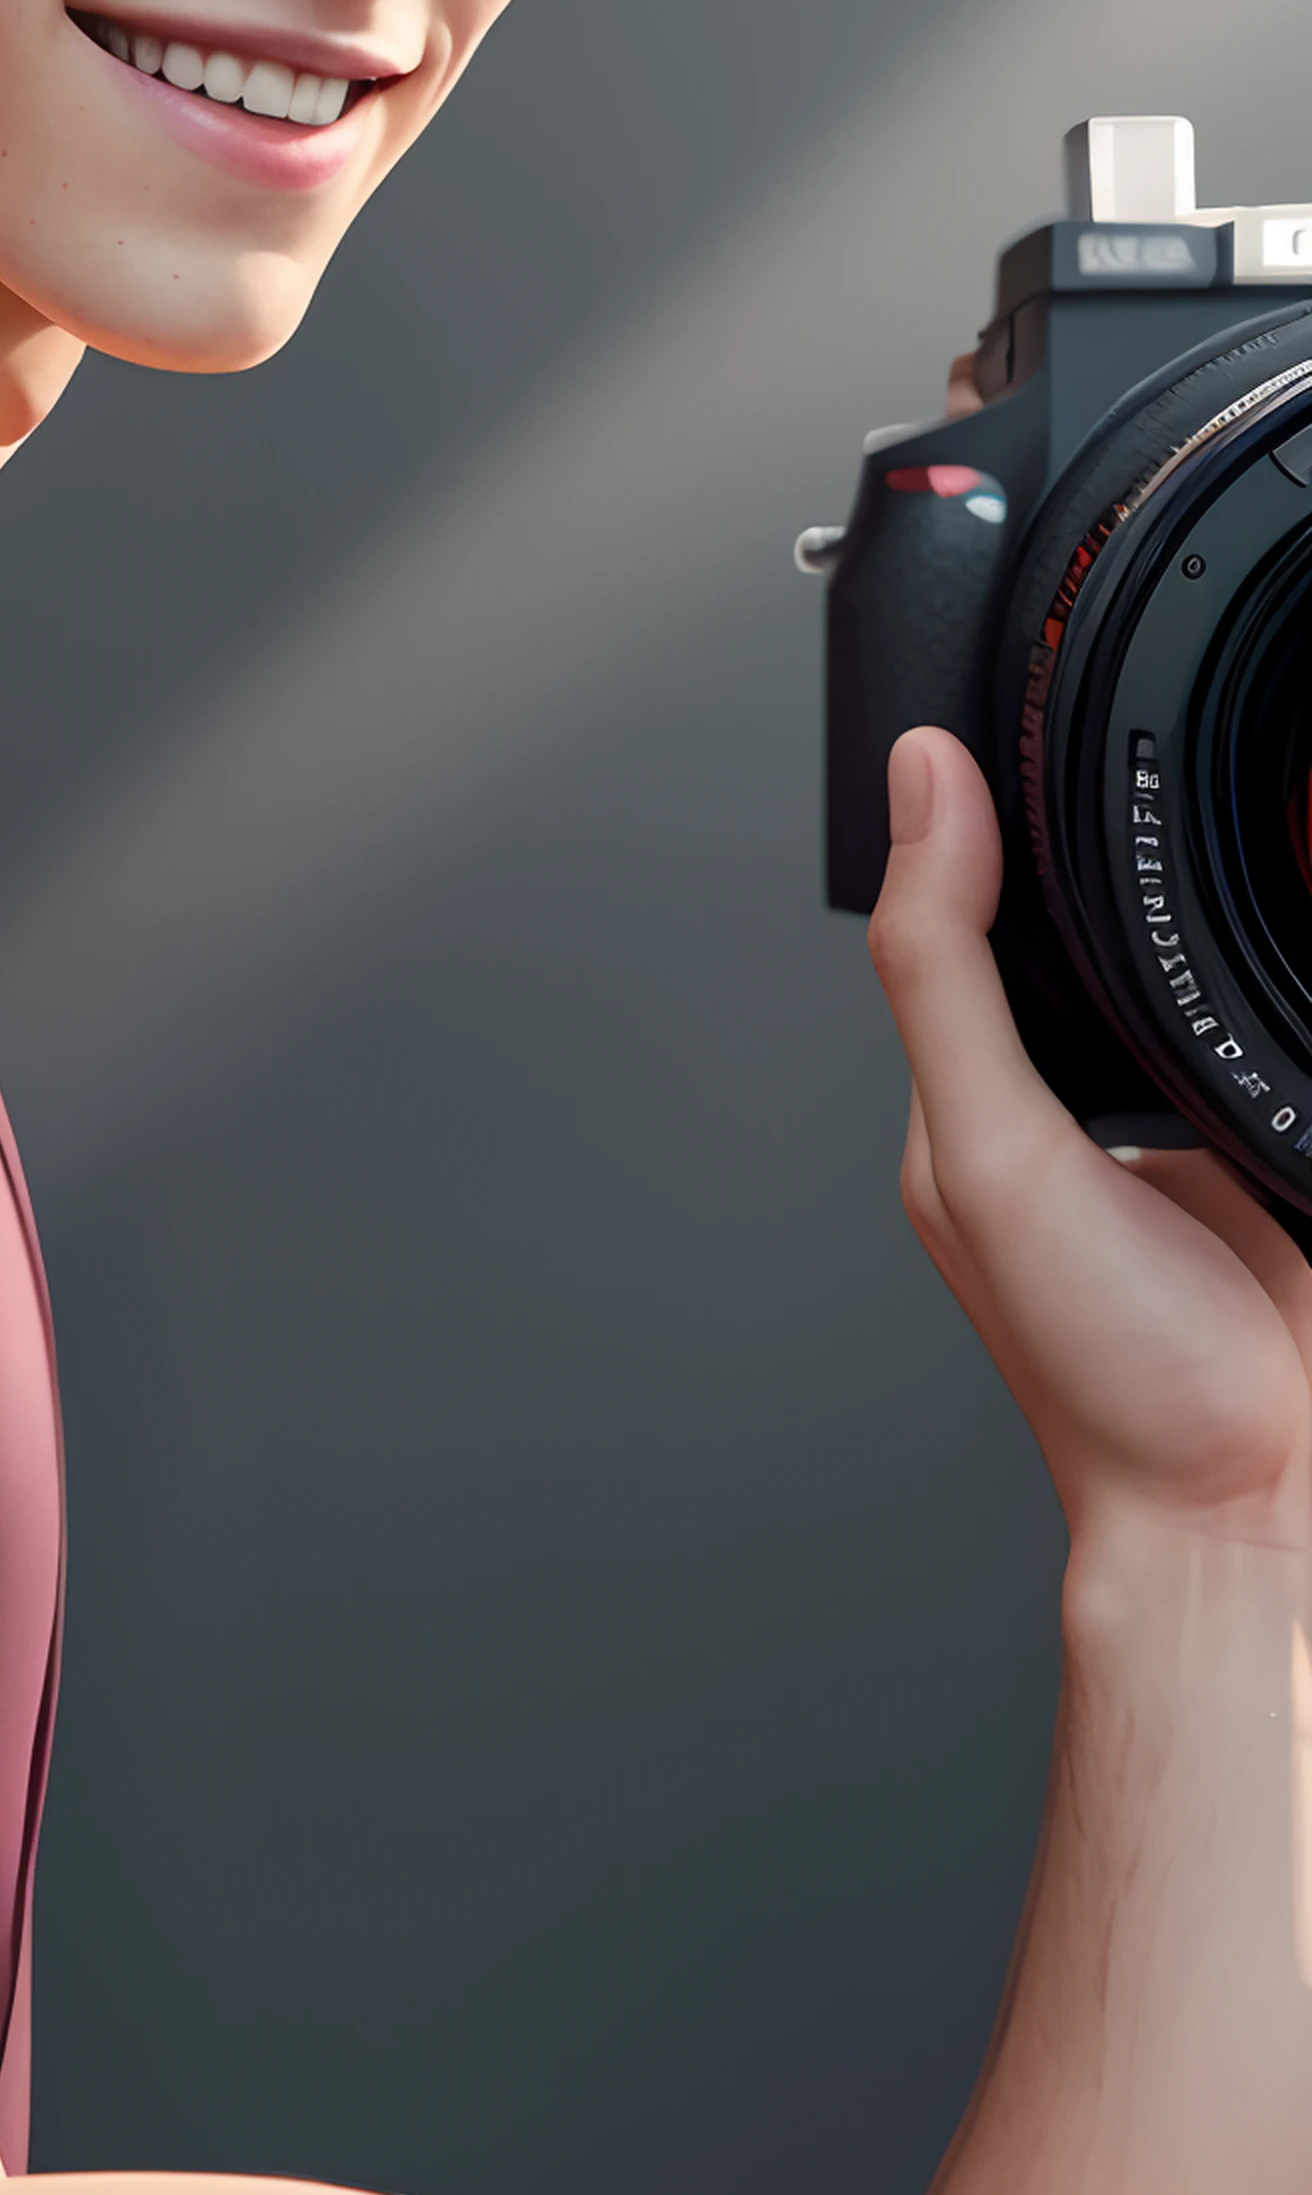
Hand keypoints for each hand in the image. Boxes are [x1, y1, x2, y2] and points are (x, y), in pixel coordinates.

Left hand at [868, 729, 1311, 1553]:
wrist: (1246, 1496)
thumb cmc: (1101, 1370)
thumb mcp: (990, 1148)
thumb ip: (946, 973)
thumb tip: (921, 793)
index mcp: (977, 1098)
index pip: (965, 912)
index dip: (984, 809)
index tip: (1017, 698)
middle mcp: (1068, 1102)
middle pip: (1086, 925)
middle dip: (1118, 848)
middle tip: (1138, 748)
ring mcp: (1173, 1121)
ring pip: (1184, 964)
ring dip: (1211, 908)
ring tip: (1237, 839)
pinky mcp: (1262, 1142)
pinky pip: (1266, 1028)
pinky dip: (1279, 981)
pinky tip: (1295, 947)